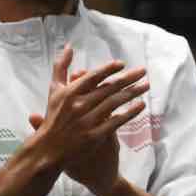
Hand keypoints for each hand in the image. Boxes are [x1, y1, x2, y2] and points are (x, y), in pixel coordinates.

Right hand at [28, 45, 148, 194]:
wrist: (49, 149)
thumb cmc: (53, 117)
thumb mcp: (54, 91)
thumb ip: (61, 68)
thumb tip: (69, 46)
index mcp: (69, 93)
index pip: (92, 77)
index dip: (108, 69)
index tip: (122, 64)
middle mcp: (79, 105)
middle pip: (108, 88)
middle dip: (128, 78)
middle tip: (143, 71)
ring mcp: (88, 120)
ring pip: (115, 103)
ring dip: (133, 92)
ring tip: (146, 85)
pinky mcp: (96, 135)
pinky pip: (117, 121)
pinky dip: (130, 112)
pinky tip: (141, 105)